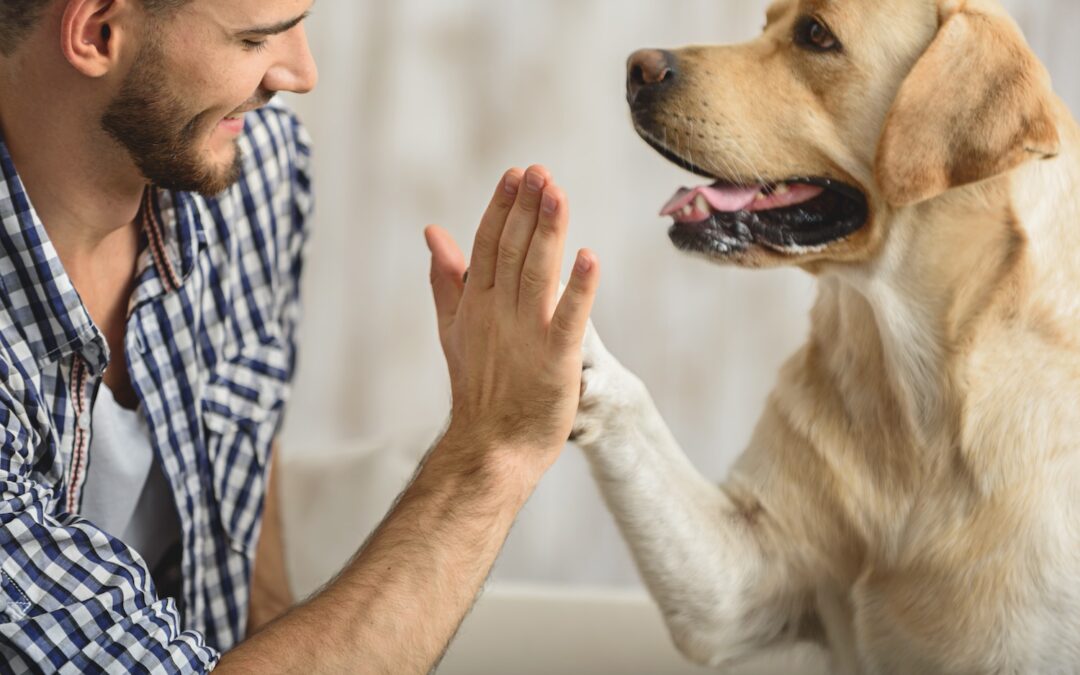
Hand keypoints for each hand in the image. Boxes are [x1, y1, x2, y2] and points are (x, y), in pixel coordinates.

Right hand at [424, 166, 599, 468]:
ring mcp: (526, 335)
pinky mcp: (556, 359)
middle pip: (512, 250)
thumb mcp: (454, 327)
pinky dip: (578, 288)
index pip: (487, 244)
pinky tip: (589, 257)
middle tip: (540, 172)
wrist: (491, 446)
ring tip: (558, 194)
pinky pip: (569, 318)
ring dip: (548, 233)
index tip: (517, 174)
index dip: (503, 208)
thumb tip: (432, 231)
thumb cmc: (478, 387)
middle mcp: (499, 312)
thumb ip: (447, 278)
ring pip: (537, 273)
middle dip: (527, 209)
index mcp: (477, 303)